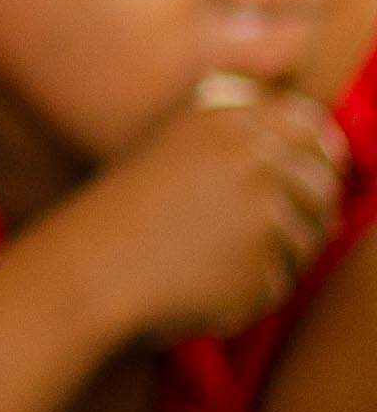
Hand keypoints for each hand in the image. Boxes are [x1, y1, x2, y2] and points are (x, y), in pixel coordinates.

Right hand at [62, 90, 345, 347]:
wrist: (90, 267)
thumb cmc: (125, 216)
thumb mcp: (173, 151)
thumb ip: (238, 139)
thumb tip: (320, 143)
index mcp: (227, 120)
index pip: (311, 130)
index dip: (315, 158)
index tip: (299, 183)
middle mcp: (251, 154)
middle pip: (321, 188)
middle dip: (301, 215)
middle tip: (248, 237)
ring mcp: (263, 204)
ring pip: (308, 240)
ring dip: (274, 257)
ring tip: (210, 260)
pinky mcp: (266, 256)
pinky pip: (283, 281)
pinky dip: (251, 290)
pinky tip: (203, 284)